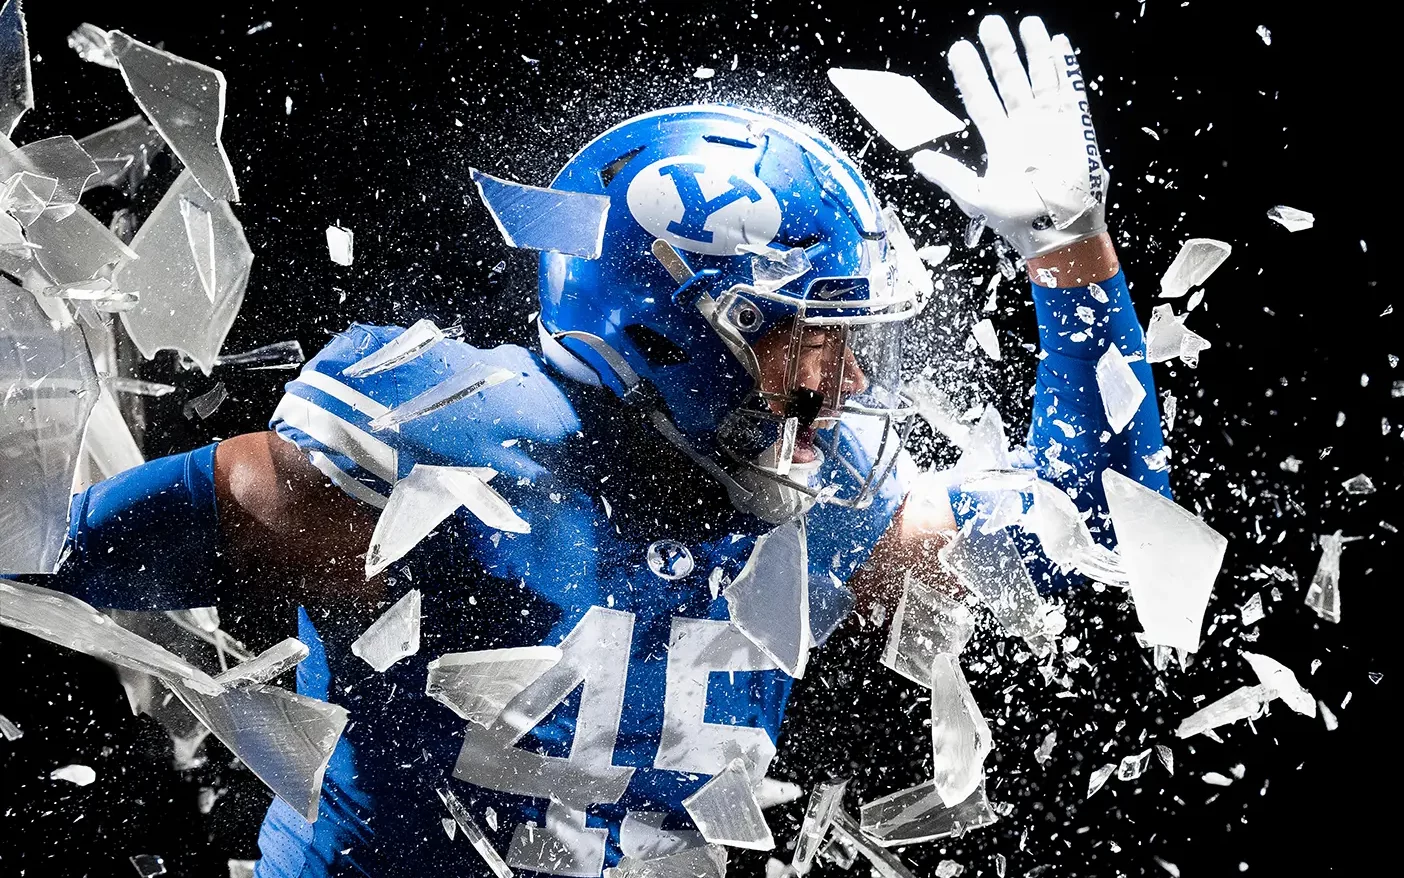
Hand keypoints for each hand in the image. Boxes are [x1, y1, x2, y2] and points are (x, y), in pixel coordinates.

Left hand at [913, 15, 1108, 258]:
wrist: (1057, 232)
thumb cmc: (1019, 220)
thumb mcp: (976, 197)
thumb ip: (949, 175)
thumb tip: (918, 160)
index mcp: (1001, 143)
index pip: (981, 101)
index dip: (971, 76)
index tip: (959, 50)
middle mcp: (1025, 129)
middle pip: (1010, 81)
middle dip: (1001, 53)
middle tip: (989, 24)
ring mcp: (1050, 126)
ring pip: (1040, 78)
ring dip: (1034, 51)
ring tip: (1027, 23)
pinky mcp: (1075, 128)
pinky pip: (1071, 90)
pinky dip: (1066, 67)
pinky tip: (1059, 43)